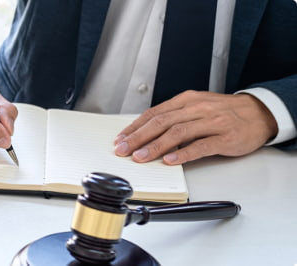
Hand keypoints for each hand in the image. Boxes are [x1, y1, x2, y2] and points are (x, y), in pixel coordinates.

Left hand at [114, 91, 277, 164]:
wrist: (259, 113)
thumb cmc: (224, 112)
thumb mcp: (196, 107)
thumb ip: (174, 117)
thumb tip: (146, 132)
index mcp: (186, 100)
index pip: (154, 113)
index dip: (135, 127)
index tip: (121, 139)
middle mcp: (197, 109)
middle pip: (161, 122)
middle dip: (138, 137)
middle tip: (123, 150)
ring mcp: (211, 123)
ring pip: (178, 133)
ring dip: (156, 146)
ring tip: (141, 157)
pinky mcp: (225, 138)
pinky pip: (200, 146)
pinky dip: (183, 154)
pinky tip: (170, 160)